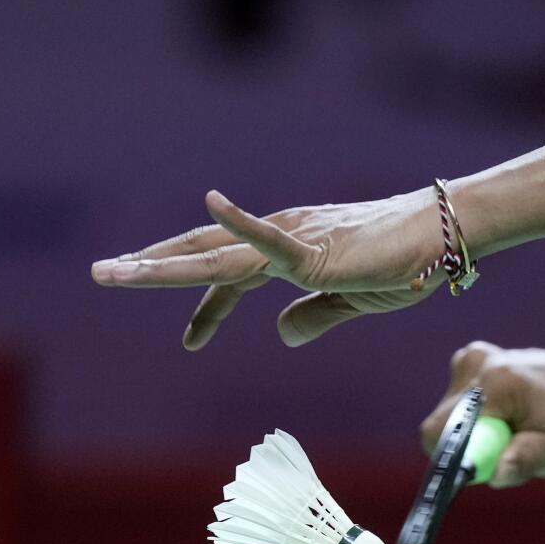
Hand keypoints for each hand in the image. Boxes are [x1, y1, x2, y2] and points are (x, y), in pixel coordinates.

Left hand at [91, 188, 446, 348]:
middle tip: (104, 274)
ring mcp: (294, 241)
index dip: (207, 308)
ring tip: (115, 270)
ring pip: (217, 255)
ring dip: (162, 263)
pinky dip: (241, 222)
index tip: (191, 341)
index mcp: (289, 255)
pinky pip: (273, 237)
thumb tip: (282, 336)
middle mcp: (281, 241)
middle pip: (205, 255)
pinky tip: (213, 202)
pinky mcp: (316, 249)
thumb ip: (315, 317)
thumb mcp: (352, 302)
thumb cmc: (405, 263)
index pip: (231, 277)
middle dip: (153, 267)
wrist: (440, 238)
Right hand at [420, 341, 544, 487]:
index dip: (455, 456)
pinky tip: (508, 414)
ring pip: (448, 416)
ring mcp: (472, 358)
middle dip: (469, 445)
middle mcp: (477, 363)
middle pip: (442, 424)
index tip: (483, 465)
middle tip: (508, 447)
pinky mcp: (471, 360)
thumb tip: (496, 474)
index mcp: (496, 382)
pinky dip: (477, 417)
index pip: (441, 430)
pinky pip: (456, 403)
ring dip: (475, 433)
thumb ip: (524, 460)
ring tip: (514, 430)